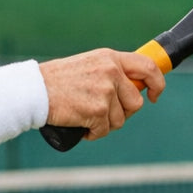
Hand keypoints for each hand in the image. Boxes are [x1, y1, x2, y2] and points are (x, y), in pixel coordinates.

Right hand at [40, 48, 164, 140]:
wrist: (34, 91)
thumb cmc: (58, 80)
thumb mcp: (89, 65)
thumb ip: (111, 72)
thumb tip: (135, 89)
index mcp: (110, 58)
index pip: (148, 67)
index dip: (157, 83)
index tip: (153, 96)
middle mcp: (111, 71)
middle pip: (135, 102)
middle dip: (122, 113)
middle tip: (103, 113)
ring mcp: (105, 91)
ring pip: (120, 119)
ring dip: (105, 124)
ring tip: (86, 117)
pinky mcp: (97, 111)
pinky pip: (104, 130)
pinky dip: (93, 133)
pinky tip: (81, 126)